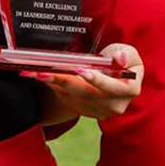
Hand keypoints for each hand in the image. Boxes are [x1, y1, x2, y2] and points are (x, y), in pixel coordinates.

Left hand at [28, 43, 143, 120]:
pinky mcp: (84, 111)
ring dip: (52, 83)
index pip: (113, 88)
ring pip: (72, 96)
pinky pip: (65, 98)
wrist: (114, 77)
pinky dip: (52, 85)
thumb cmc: (121, 62)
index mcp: (129, 90)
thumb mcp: (129, 53)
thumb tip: (120, 60)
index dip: (98, 80)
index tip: (82, 71)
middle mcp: (114, 105)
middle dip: (64, 81)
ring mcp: (98, 111)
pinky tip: (38, 76)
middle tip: (45, 72)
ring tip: (35, 73)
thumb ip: (126, 54)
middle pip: (86, 94)